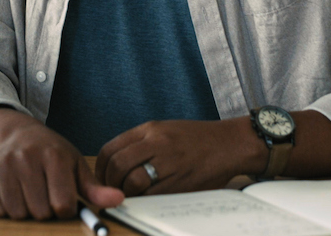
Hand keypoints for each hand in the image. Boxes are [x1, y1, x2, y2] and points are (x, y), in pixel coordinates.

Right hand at [0, 109, 123, 219]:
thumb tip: (118, 199)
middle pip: (40, 212)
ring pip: (18, 213)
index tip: (64, 199)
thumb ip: (95, 187)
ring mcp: (4, 166)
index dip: (66, 208)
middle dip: (46, 210)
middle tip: (46, 194)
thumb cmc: (51, 152)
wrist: (16, 134)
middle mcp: (27, 159)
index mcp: (54, 156)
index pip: (62, 204)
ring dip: (26, 211)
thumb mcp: (75, 164)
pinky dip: (7, 209)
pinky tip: (15, 193)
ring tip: (31, 194)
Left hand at [96, 118, 264, 196]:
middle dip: (110, 182)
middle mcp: (157, 143)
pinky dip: (143, 200)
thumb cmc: (197, 139)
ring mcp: (169, 162)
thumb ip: (140, 142)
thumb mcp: (165, 129)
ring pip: (132, 182)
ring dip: (126, 193)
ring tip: (129, 196)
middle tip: (112, 191)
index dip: (100, 168)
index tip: (102, 177)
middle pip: (118, 165)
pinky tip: (146, 199)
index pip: (111, 148)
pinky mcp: (181, 181)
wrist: (229, 144)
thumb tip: (115, 163)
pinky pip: (152, 195)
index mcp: (150, 129)